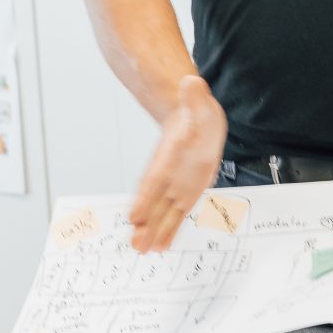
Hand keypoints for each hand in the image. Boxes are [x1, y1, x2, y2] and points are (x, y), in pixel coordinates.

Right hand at [129, 74, 227, 253]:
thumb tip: (190, 81)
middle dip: (146, 223)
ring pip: (164, 211)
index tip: (134, 215)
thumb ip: (194, 95)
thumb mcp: (198, 100)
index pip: (155, 177)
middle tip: (136, 245)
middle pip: (155, 201)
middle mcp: (169, 173)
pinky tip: (162, 245)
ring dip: (156, 231)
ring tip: (144, 251)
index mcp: (169, 153)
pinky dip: (171, 229)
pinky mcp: (188, 191)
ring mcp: (177, 184)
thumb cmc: (194, 111)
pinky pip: (178, 212)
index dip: (146, 196)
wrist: (195, 118)